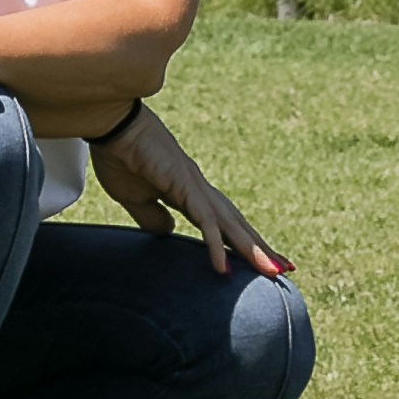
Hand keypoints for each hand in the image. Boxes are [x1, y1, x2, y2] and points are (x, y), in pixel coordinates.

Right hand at [89, 103, 291, 280]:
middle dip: (260, 248)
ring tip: (274, 271)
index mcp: (189, 192)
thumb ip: (152, 216)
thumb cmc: (120, 157)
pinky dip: (215, 245)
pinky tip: (223, 268)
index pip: (223, 222)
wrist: (112, 127)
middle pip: (236, 224)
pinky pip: (204, 221)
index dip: (241, 241)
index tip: (260, 260)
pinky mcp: (183, 186)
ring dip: (253, 249)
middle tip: (285, 270)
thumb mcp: (135, 199)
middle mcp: (199, 189)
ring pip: (230, 224)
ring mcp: (194, 187)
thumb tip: (169, 232)